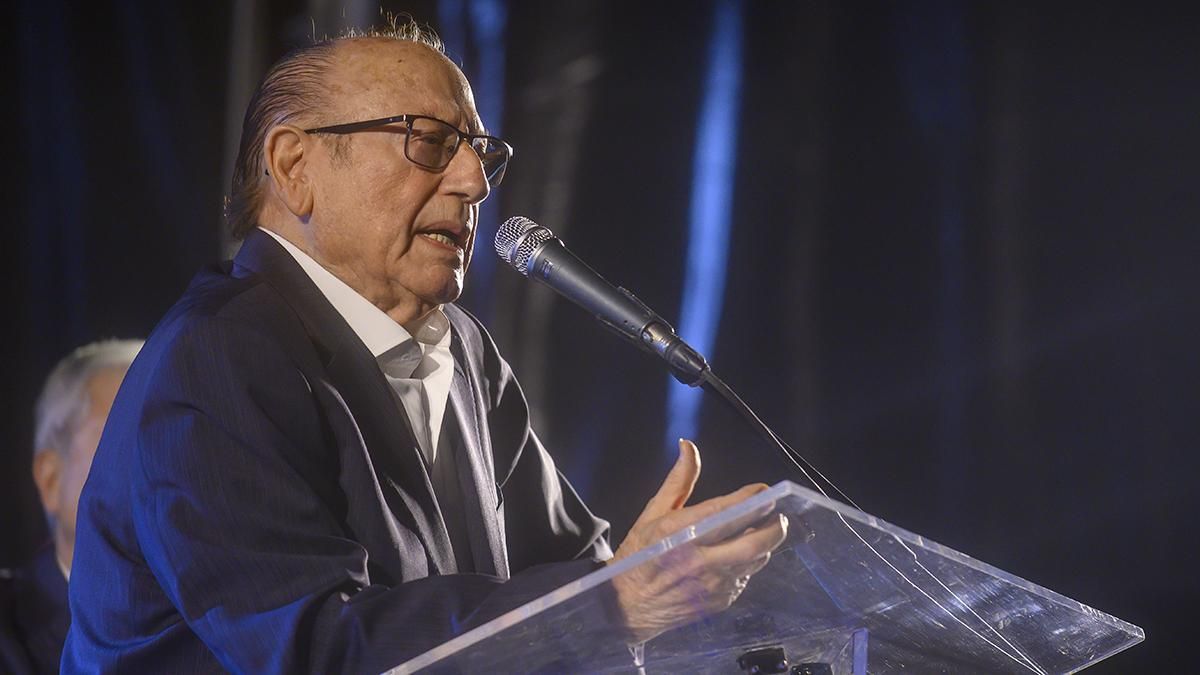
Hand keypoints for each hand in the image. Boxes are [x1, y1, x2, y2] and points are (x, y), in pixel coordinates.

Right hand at [607, 439, 787, 642]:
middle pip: (753, 542)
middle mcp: (699, 560)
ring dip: (764, 543)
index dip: (750, 499)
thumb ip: (678, 480)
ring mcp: (712, 584)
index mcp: (679, 533)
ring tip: (762, 530)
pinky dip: (748, 563)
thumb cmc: (639, 554)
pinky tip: (739, 554)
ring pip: (755, 560)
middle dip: (773, 525)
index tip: (763, 490)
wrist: (628, 606)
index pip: (726, 512)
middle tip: (777, 514)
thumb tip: (688, 446)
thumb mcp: (652, 512)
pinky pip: (745, 577)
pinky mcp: (719, 601)